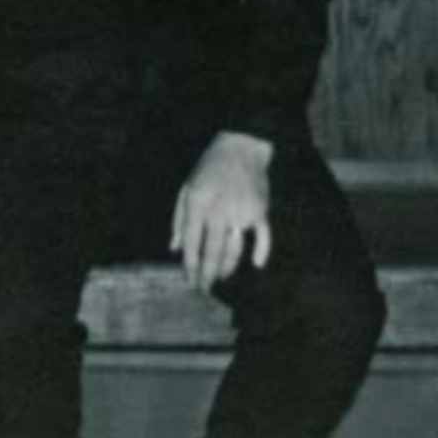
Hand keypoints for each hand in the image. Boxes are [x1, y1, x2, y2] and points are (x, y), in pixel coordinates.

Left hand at [171, 131, 272, 293]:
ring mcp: (241, 212)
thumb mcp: (187, 187)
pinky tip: (256, 264)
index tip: (190, 282)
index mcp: (197, 202)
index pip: (191, 242)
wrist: (241, 147)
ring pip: (234, 250)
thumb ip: (179, 218)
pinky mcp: (260, 212)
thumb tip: (174, 247)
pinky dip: (261, 252)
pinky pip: (263, 238)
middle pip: (212, 251)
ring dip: (227, 267)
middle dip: (207, 275)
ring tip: (221, 276)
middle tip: (205, 290)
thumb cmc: (210, 168)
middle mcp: (218, 210)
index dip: (190, 266)